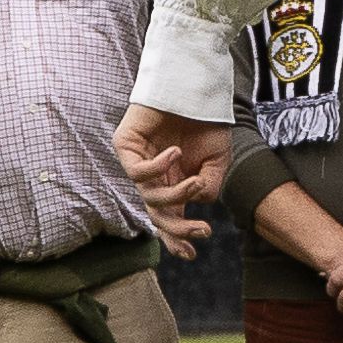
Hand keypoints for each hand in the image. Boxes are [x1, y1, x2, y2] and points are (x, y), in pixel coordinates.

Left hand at [112, 105, 226, 256]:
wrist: (194, 88)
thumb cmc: (205, 123)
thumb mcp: (217, 161)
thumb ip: (208, 186)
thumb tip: (197, 200)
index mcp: (173, 184)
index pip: (169, 218)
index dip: (177, 239)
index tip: (192, 254)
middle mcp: (154, 178)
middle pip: (157, 214)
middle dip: (179, 228)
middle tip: (203, 231)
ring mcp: (138, 163)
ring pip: (149, 196)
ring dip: (175, 194)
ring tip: (194, 180)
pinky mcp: (125, 146)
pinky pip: (137, 171)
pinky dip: (157, 167)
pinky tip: (176, 153)